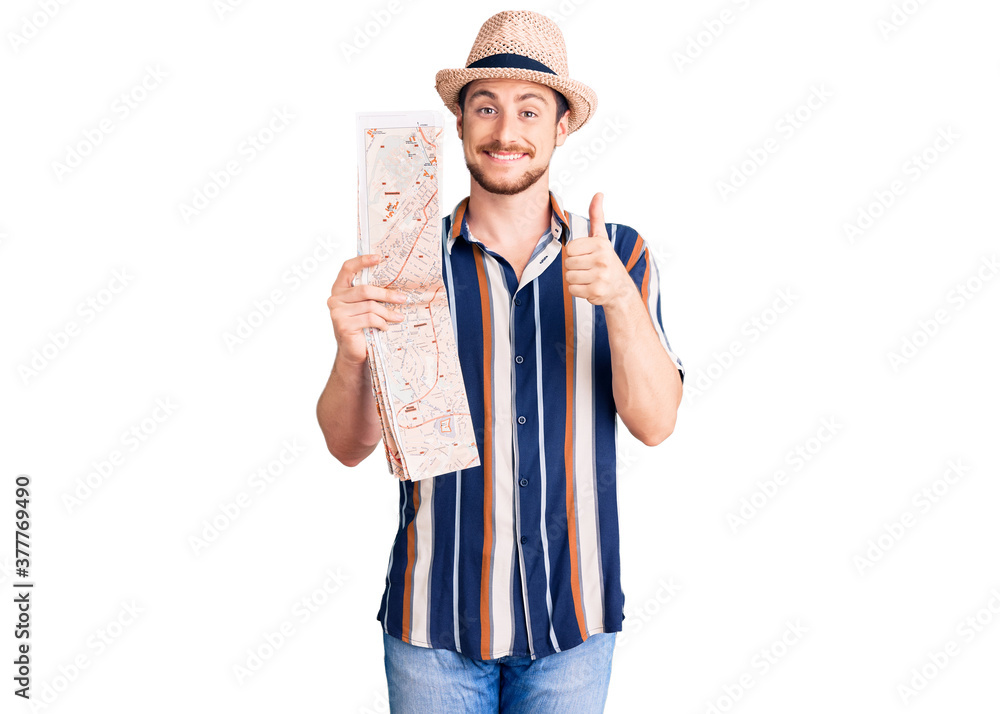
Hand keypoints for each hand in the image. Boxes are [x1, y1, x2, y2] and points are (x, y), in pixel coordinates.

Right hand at [326, 254, 405, 364]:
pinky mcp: (343, 324)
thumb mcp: (364, 307)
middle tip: (403, 299)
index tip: (379, 257)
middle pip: (365, 290)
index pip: (347, 268)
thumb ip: (369, 295)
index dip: (362, 260)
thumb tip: (395, 283)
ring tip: (398, 317)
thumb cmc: (362, 327)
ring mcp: (337, 312)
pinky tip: (385, 327)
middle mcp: (334, 298)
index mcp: (339, 289)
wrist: (353, 353)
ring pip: (370, 306)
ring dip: (388, 313)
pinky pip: (369, 319)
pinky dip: (381, 323)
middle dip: (387, 294)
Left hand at [563, 193, 633, 307]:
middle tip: (588, 268)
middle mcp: (602, 260)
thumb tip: (598, 193)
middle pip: (568, 263)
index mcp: (600, 244)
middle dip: (574, 267)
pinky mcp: (597, 292)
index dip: (574, 254)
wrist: (620, 288)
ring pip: (569, 277)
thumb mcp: (602, 237)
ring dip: (576, 279)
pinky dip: (578, 290)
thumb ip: (596, 216)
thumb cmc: (606, 260)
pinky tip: (590, 287)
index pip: (569, 249)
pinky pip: (572, 290)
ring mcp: (600, 277)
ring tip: (589, 277)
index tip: (586, 256)